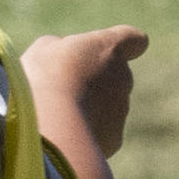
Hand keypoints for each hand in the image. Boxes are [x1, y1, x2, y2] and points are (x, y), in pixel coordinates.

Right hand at [23, 23, 146, 154]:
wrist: (50, 127)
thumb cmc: (44, 78)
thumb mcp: (44, 51)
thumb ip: (62, 50)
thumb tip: (65, 63)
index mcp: (109, 49)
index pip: (134, 39)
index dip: (126, 44)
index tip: (114, 51)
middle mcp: (123, 78)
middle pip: (113, 77)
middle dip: (91, 83)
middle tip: (59, 91)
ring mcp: (121, 110)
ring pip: (104, 108)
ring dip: (84, 110)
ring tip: (54, 117)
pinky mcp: (115, 139)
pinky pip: (99, 134)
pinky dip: (82, 136)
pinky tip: (61, 137)